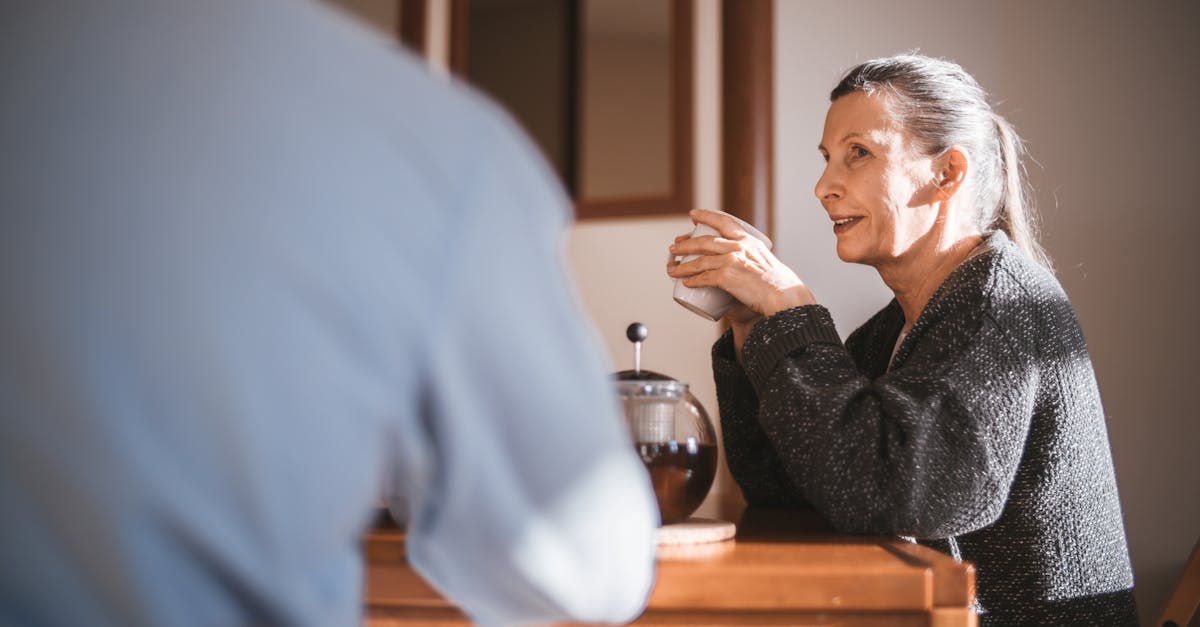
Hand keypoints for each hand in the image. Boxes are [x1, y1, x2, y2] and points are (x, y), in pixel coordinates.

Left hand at [666, 209, 815, 319]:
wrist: (784, 296)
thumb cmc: (778, 284)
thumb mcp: (765, 262)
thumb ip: (752, 260)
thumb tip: (741, 266)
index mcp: (748, 240)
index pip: (724, 221)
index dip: (706, 216)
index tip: (693, 215)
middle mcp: (739, 246)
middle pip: (704, 241)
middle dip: (685, 244)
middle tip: (674, 248)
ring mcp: (732, 260)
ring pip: (699, 261)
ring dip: (682, 266)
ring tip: (671, 269)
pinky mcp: (727, 276)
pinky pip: (703, 277)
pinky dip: (692, 280)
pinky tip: (685, 283)